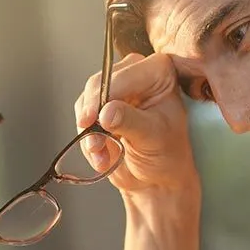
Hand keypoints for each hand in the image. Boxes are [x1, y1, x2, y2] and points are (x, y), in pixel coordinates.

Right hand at [73, 52, 199, 195]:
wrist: (156, 177)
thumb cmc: (166, 155)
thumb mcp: (152, 138)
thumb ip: (129, 122)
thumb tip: (105, 112)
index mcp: (159, 72)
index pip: (121, 78)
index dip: (101, 98)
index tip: (89, 120)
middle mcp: (136, 73)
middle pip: (98, 85)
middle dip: (93, 118)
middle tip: (95, 144)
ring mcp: (116, 88)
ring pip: (86, 101)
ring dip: (89, 132)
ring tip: (102, 154)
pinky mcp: (100, 105)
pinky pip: (82, 116)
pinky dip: (87, 138)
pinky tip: (101, 154)